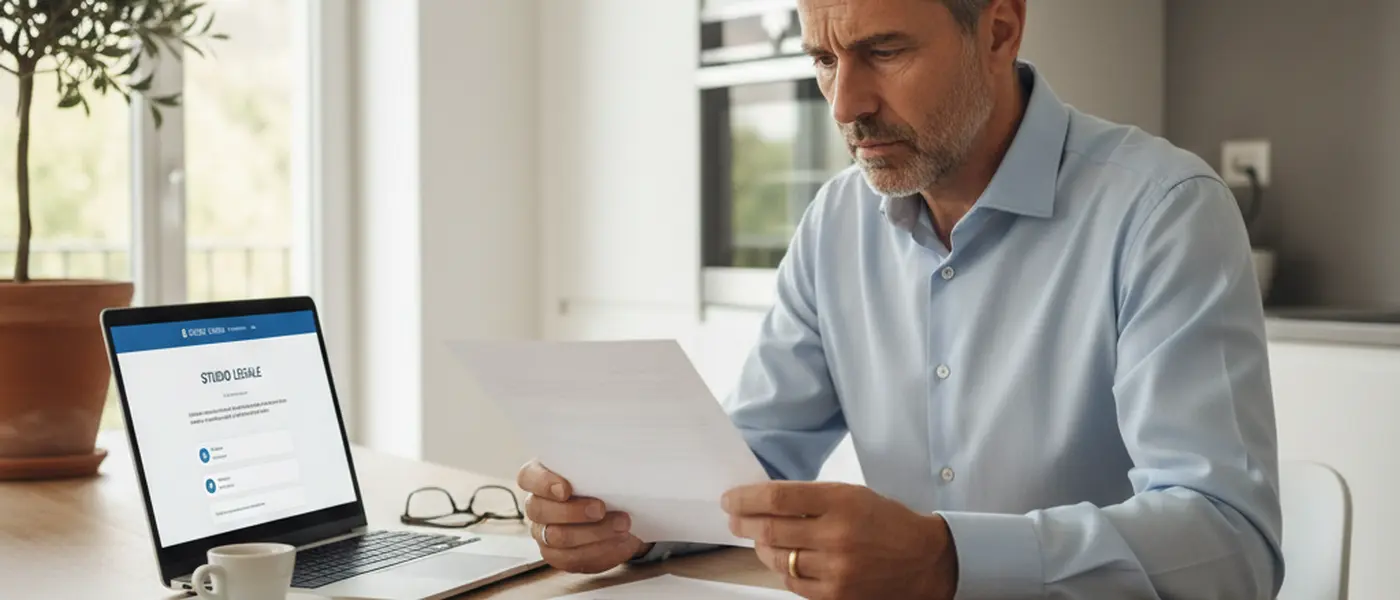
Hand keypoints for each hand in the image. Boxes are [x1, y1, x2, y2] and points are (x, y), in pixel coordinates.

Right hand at [516, 459, 651, 572]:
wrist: (620, 512)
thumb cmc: (605, 484)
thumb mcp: (602, 470)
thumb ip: (595, 466)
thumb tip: (611, 460)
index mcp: (541, 477)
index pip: (528, 477)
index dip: (543, 484)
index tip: (566, 489)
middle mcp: (537, 505)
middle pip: (540, 510)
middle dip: (573, 511)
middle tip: (601, 509)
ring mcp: (543, 532)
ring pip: (557, 537)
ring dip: (593, 532)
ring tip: (621, 524)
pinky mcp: (557, 555)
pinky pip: (570, 558)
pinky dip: (598, 550)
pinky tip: (617, 540)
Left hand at [723, 482, 957, 599]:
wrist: (924, 560)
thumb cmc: (885, 522)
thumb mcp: (852, 495)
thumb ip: (811, 498)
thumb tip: (764, 501)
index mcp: (841, 501)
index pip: (778, 497)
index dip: (746, 498)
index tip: (730, 499)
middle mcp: (836, 535)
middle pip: (770, 529)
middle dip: (743, 523)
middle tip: (734, 519)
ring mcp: (836, 569)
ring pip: (778, 559)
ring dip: (761, 548)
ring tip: (759, 539)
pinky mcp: (837, 595)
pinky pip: (793, 583)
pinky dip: (783, 570)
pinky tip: (784, 560)